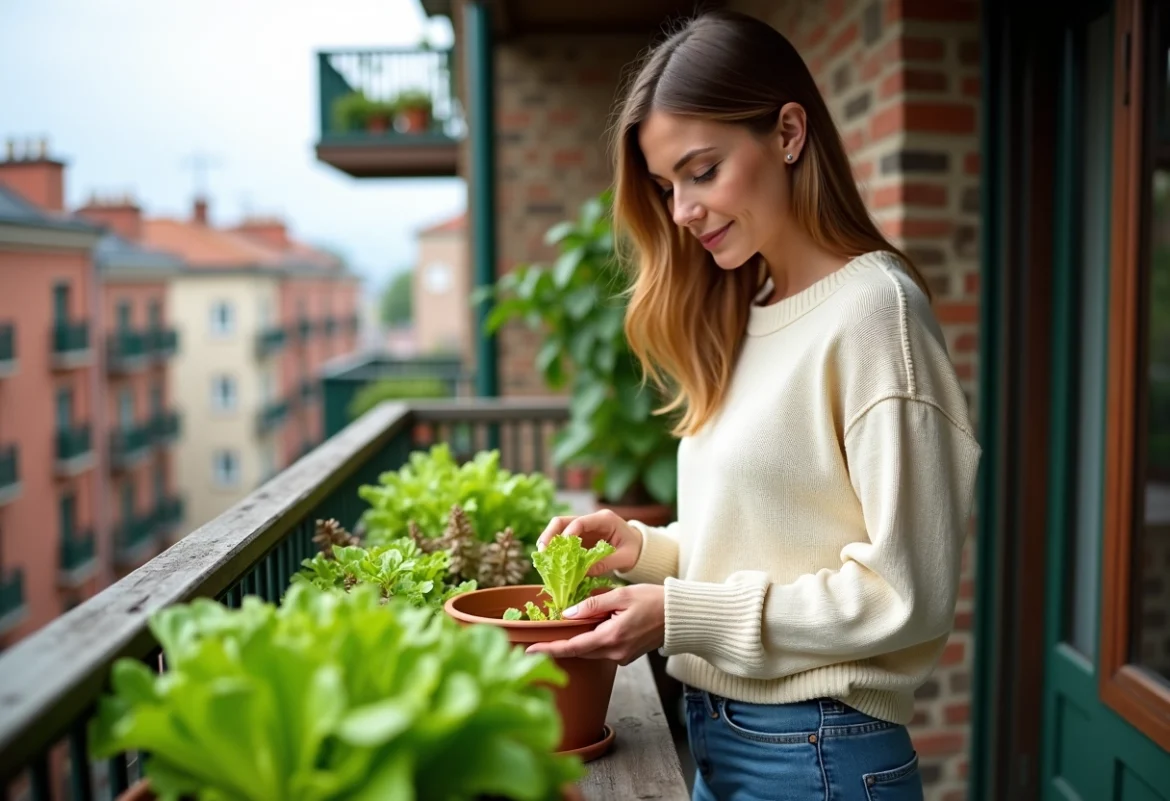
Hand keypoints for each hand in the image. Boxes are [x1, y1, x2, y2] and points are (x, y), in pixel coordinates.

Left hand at [526, 585, 664, 665]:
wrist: (680, 617)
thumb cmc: (654, 601)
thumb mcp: (621, 595)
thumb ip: (592, 604)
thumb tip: (567, 613)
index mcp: (611, 637)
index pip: (572, 647)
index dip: (549, 650)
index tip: (529, 651)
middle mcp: (614, 653)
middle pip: (578, 651)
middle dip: (558, 646)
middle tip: (536, 641)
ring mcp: (621, 657)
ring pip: (589, 650)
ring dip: (575, 641)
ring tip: (559, 631)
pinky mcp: (626, 656)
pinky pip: (601, 649)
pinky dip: (591, 640)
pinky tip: (587, 628)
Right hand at [537, 509, 643, 575]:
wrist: (639, 547)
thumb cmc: (635, 550)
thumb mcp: (625, 558)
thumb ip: (605, 563)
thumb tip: (583, 572)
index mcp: (604, 519)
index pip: (580, 521)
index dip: (568, 534)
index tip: (561, 549)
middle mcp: (591, 520)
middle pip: (562, 521)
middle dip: (549, 535)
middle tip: (541, 551)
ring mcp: (584, 528)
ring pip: (559, 529)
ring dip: (549, 542)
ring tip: (542, 557)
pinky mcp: (580, 538)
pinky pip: (563, 541)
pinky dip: (555, 550)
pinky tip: (550, 562)